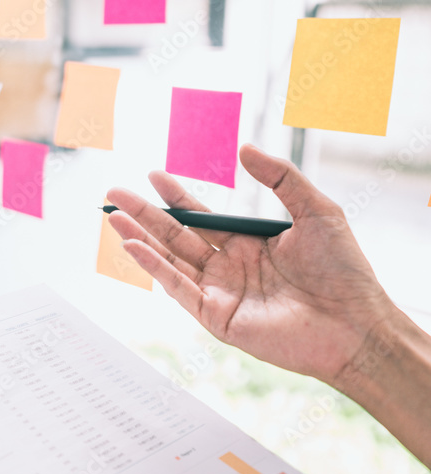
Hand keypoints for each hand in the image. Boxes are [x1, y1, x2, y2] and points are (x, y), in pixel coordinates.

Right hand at [106, 144, 395, 386]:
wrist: (358, 324)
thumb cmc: (345, 271)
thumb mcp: (316, 210)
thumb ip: (280, 178)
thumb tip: (245, 148)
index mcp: (249, 243)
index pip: (202, 216)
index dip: (177, 196)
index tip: (155, 175)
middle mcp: (229, 267)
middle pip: (177, 235)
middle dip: (145, 214)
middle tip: (114, 193)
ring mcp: (221, 293)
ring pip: (171, 260)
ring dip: (140, 239)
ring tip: (114, 218)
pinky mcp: (217, 317)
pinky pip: (179, 288)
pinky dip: (155, 268)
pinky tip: (134, 247)